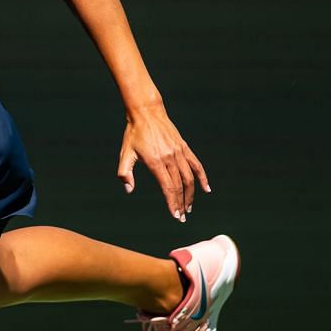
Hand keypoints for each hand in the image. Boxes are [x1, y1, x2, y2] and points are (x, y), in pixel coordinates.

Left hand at [116, 105, 209, 221]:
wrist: (146, 113)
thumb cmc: (133, 134)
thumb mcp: (125, 154)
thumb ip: (125, 173)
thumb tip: (129, 190)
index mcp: (155, 162)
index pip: (168, 188)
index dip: (172, 203)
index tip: (175, 215)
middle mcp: (170, 158)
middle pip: (180, 186)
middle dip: (181, 203)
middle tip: (182, 217)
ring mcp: (179, 152)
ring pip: (189, 178)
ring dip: (191, 194)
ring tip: (189, 207)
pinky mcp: (184, 147)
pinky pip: (196, 164)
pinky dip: (202, 177)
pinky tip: (206, 189)